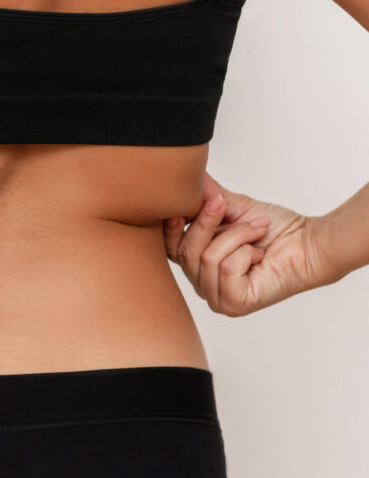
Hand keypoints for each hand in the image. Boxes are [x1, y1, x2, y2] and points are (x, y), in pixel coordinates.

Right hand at [162, 172, 330, 316]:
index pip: (169, 249)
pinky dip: (245, 252)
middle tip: (223, 205)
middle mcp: (203, 284)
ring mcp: (217, 298)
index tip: (179, 206)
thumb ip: (204, 194)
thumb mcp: (230, 205)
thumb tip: (188, 173)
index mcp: (198, 265)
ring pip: (206, 258)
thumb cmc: (274, 228)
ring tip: (255, 233)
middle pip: (184, 252)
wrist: (308, 242)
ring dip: (235, 236)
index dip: (171, 227)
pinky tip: (260, 256)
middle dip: (206, 223)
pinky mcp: (234, 304)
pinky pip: (227, 268)